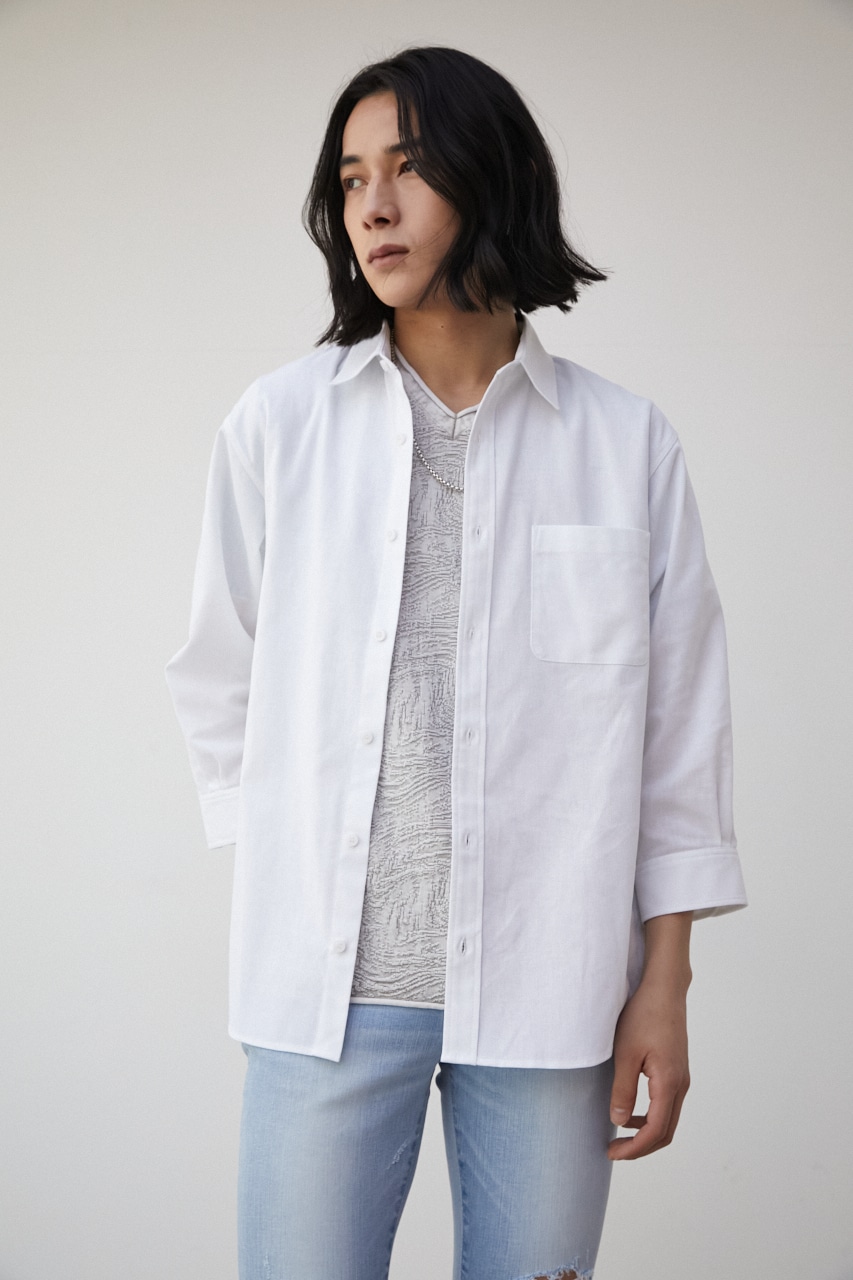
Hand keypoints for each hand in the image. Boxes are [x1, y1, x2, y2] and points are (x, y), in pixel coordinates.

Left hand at [607, 976, 690, 1159]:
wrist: (664, 990)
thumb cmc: (644, 1016)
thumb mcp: (626, 1053)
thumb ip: (623, 1089)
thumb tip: (619, 1122)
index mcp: (669, 1083)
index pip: (655, 1131)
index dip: (634, 1148)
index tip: (612, 1153)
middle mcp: (681, 1085)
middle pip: (666, 1132)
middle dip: (641, 1148)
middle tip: (614, 1151)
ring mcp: (681, 1078)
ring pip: (668, 1120)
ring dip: (646, 1134)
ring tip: (620, 1136)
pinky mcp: (677, 1071)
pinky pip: (667, 1105)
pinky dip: (651, 1118)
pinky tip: (631, 1113)